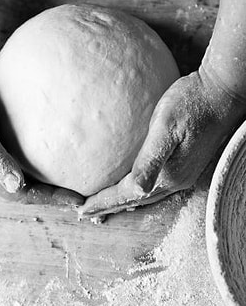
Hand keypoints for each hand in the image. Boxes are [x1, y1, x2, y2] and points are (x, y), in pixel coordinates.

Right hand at [0, 70, 83, 207]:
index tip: (75, 200)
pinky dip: (34, 171)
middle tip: (79, 198)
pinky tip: (48, 166)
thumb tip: (17, 186)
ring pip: (19, 183)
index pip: (20, 195)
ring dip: (43, 187)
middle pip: (22, 194)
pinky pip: (15, 167)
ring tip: (68, 187)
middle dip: (50, 197)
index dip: (49, 199)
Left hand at [79, 69, 245, 217]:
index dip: (104, 203)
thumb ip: (151, 159)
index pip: (127, 195)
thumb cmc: (192, 103)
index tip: (82, 210)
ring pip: (145, 195)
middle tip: (87, 213)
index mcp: (168, 174)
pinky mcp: (184, 164)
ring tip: (105, 205)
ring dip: (123, 202)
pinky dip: (137, 190)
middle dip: (110, 207)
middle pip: (135, 200)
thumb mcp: (167, 127)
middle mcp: (176, 180)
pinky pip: (154, 185)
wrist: (222, 92)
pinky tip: (131, 186)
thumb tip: (137, 189)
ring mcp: (182, 174)